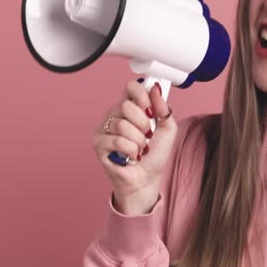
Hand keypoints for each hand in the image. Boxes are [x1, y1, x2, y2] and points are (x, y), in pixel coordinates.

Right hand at [92, 78, 176, 213]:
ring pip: (122, 125)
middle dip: (143, 124)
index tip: (151, 111)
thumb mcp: (168, 130)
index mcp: (130, 107)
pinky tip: (131, 156)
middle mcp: (114, 115)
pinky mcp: (98, 143)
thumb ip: (164, 109)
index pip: (131, 87)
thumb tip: (155, 89)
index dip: (143, 96)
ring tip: (139, 149)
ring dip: (138, 141)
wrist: (146, 179)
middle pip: (126, 105)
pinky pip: (117, 140)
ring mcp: (104, 128)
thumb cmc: (153, 156)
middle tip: (147, 136)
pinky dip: (130, 150)